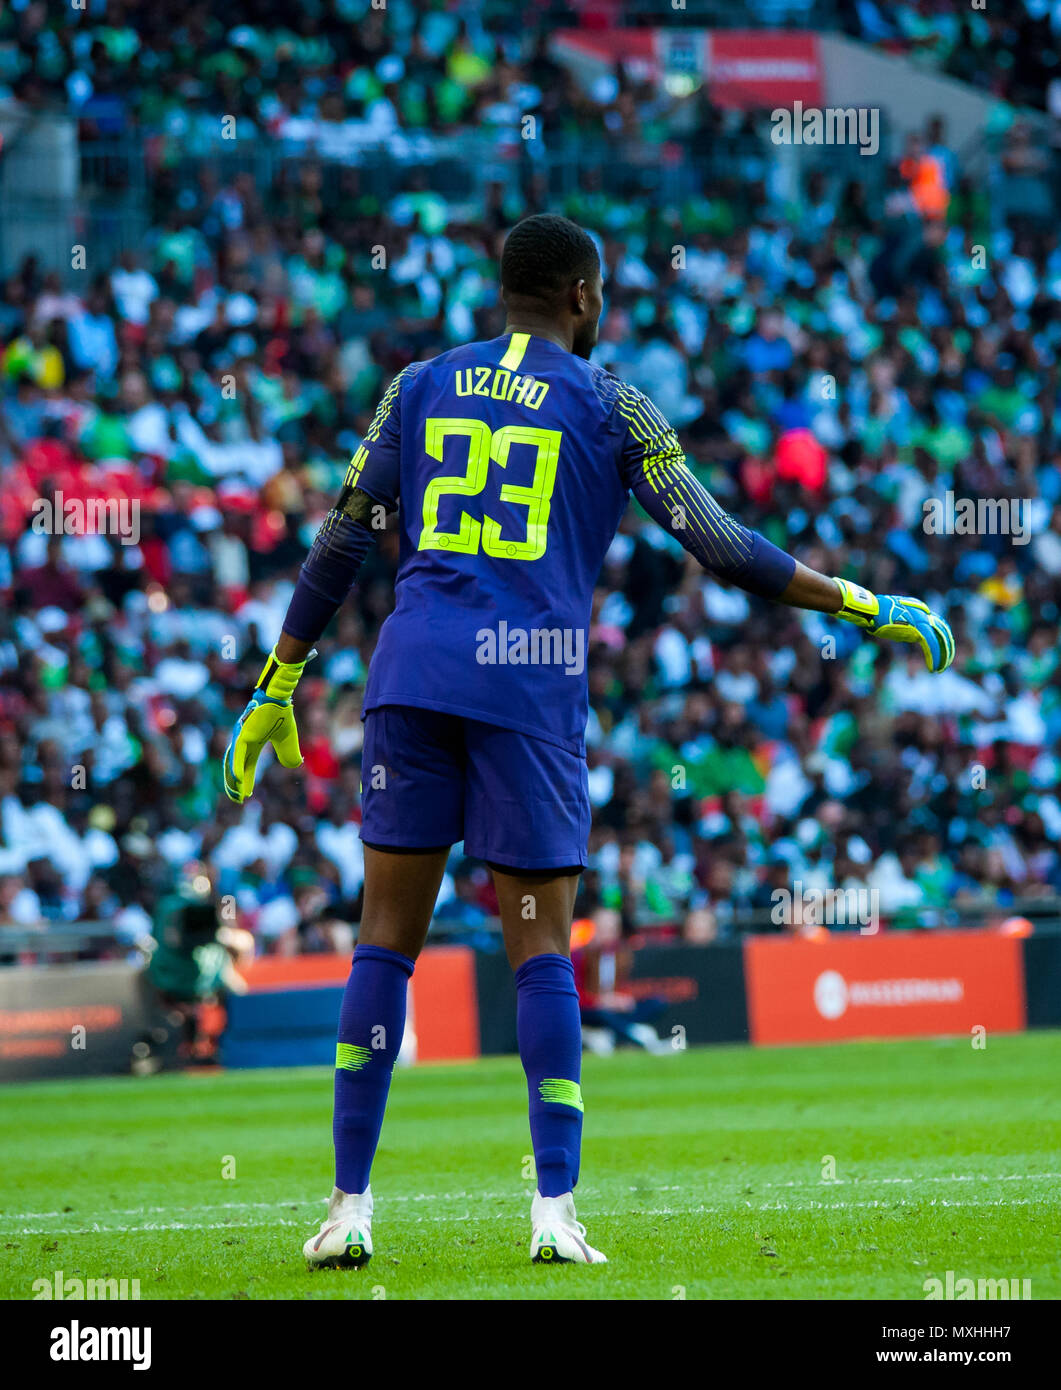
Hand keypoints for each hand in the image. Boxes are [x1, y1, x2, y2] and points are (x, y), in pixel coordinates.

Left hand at [223, 647, 313, 802]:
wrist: (279, 697)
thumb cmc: (282, 713)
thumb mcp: (288, 739)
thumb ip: (289, 752)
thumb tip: (295, 764)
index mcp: (253, 742)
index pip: (248, 765)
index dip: (247, 779)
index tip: (246, 794)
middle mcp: (244, 741)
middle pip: (237, 767)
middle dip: (236, 784)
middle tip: (237, 799)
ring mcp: (241, 737)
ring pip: (235, 763)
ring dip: (234, 780)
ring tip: (236, 795)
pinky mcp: (242, 734)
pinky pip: (238, 754)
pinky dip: (236, 767)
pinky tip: (237, 779)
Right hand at [833, 578, 954, 673]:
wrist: (870, 609)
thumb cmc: (874, 613)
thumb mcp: (893, 617)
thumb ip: (903, 624)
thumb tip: (906, 635)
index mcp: (919, 609)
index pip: (936, 624)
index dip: (941, 639)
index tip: (942, 651)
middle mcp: (923, 612)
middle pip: (942, 631)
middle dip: (946, 648)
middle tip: (947, 662)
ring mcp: (921, 619)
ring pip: (939, 639)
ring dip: (942, 655)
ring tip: (941, 668)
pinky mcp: (917, 628)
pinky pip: (930, 644)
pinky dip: (933, 656)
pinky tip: (934, 667)